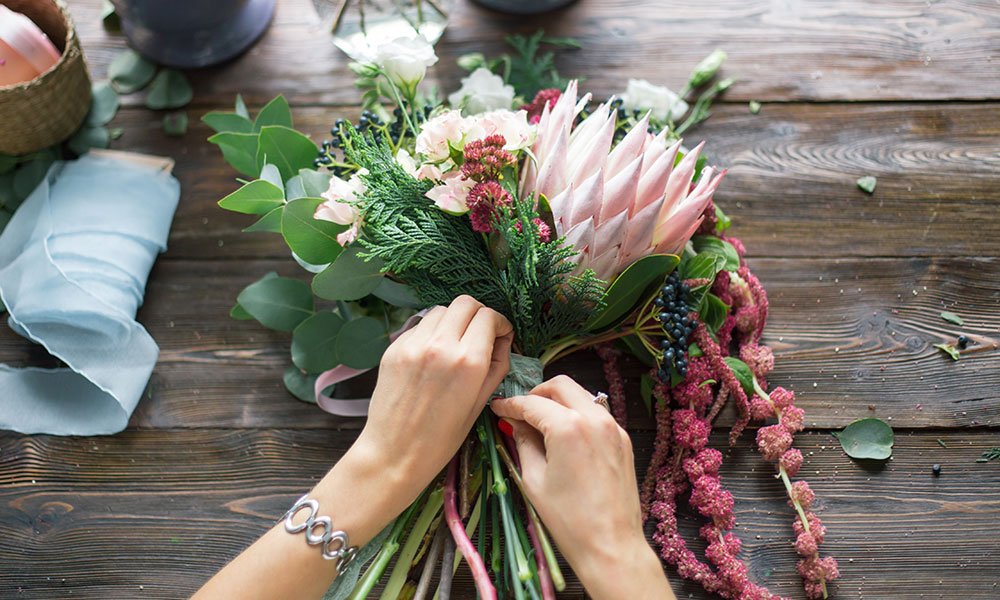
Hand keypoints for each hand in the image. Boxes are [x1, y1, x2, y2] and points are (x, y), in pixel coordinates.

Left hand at [193, 296, 512, 599]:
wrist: (394, 453)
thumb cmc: (443, 437)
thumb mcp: (480, 404)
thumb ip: (496, 365)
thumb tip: (502, 340)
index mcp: (469, 361)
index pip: (489, 316)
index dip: (500, 323)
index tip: (500, 335)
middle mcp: (441, 345)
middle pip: (466, 303)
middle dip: (478, 315)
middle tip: (479, 334)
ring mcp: (414, 343)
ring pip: (441, 310)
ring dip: (453, 321)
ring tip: (453, 344)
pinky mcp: (394, 347)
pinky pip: (419, 325)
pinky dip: (431, 332)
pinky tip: (431, 355)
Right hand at [491, 376, 674, 599]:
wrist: (611, 545)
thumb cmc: (569, 520)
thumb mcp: (534, 480)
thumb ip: (524, 443)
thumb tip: (517, 424)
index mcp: (569, 427)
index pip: (532, 404)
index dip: (510, 404)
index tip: (497, 408)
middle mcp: (595, 419)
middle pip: (561, 386)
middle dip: (537, 393)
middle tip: (520, 411)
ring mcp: (613, 428)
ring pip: (581, 395)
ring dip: (559, 401)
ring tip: (541, 423)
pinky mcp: (622, 440)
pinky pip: (596, 414)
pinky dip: (577, 414)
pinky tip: (564, 436)